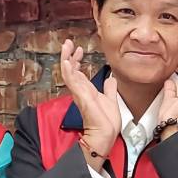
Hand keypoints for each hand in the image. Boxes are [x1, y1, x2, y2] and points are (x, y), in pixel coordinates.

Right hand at [60, 39, 119, 157]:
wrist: (105, 134)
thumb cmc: (106, 123)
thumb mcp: (110, 99)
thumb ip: (109, 89)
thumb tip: (111, 78)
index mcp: (86, 91)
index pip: (78, 72)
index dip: (76, 60)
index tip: (79, 49)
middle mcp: (80, 91)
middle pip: (70, 70)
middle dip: (68, 55)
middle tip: (68, 43)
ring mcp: (79, 93)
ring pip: (68, 73)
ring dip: (66, 58)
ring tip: (66, 46)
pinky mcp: (81, 96)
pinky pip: (71, 82)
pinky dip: (67, 71)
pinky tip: (66, 61)